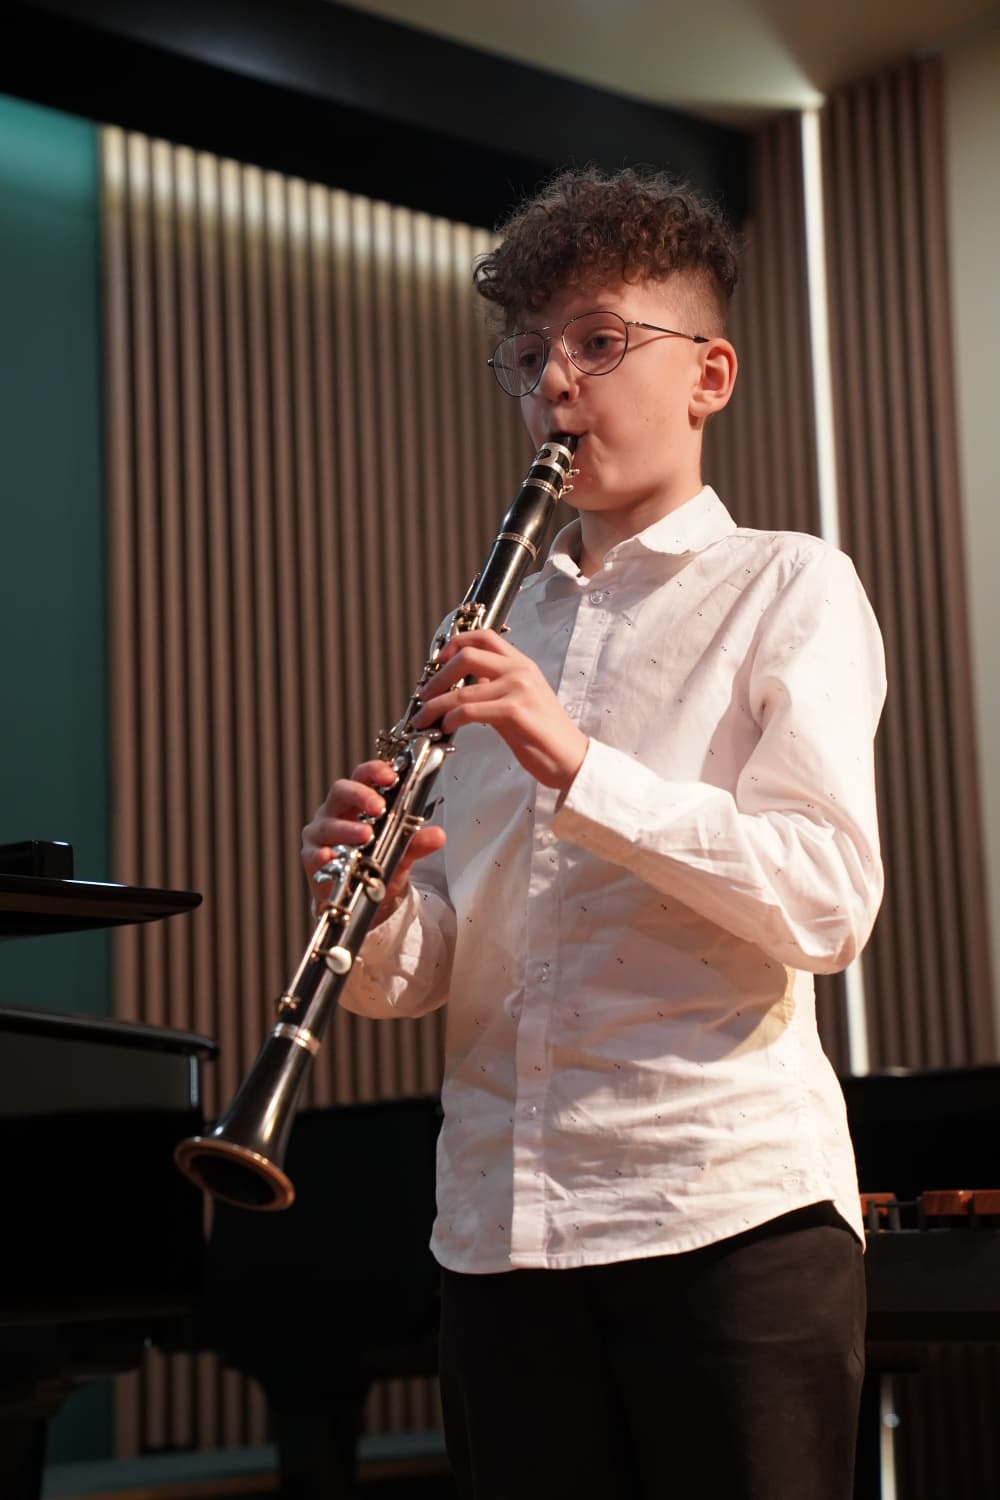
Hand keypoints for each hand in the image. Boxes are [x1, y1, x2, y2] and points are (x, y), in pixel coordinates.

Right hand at [301, 760, 446, 923]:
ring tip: (365, 835)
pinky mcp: (311, 857)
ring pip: (328, 824)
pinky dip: (322, 854)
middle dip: (360, 795)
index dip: (375, 771)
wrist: (361, 895)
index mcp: (357, 801)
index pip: (363, 776)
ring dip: (347, 829)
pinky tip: (331, 856)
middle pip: (341, 791)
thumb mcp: (402, 851)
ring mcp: (321, 833)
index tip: (391, 776)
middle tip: (379, 807)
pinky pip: (313, 853)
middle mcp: (336, 812)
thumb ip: (417, 842)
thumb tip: (438, 835)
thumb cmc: (376, 862)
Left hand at [409, 629, 588, 791]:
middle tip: (424, 694)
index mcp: (522, 664)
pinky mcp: (514, 711)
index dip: (455, 643)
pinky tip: (445, 727)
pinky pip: (469, 710)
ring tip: (423, 718)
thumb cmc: (543, 736)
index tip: (437, 660)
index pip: (484, 637)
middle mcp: (520, 671)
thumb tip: (460, 688)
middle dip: (438, 675)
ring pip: (462, 690)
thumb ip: (492, 689)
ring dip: (435, 705)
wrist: (571, 759)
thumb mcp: (517, 702)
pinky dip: (450, 718)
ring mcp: (518, 689)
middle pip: (467, 656)